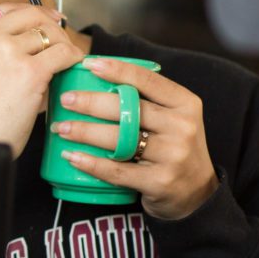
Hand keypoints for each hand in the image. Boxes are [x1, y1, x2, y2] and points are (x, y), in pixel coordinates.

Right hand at [0, 3, 83, 156]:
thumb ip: (0, 41)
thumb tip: (47, 23)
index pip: (8, 9)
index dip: (33, 16)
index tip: (50, 22)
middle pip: (32, 15)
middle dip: (51, 28)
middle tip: (62, 43)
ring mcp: (6, 51)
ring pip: (50, 34)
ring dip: (62, 47)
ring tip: (62, 64)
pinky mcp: (29, 70)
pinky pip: (65, 52)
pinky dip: (73, 59)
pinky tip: (72, 69)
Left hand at [53, 57, 218, 219]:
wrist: (197, 193)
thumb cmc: (173, 147)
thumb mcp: (173, 118)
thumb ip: (147, 100)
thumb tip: (99, 76)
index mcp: (185, 104)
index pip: (148, 81)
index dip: (118, 70)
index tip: (89, 64)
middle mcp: (182, 127)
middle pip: (129, 109)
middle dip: (91, 103)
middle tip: (66, 100)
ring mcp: (172, 156)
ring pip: (120, 139)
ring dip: (85, 132)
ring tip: (61, 128)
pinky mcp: (159, 182)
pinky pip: (118, 170)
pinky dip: (92, 163)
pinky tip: (72, 156)